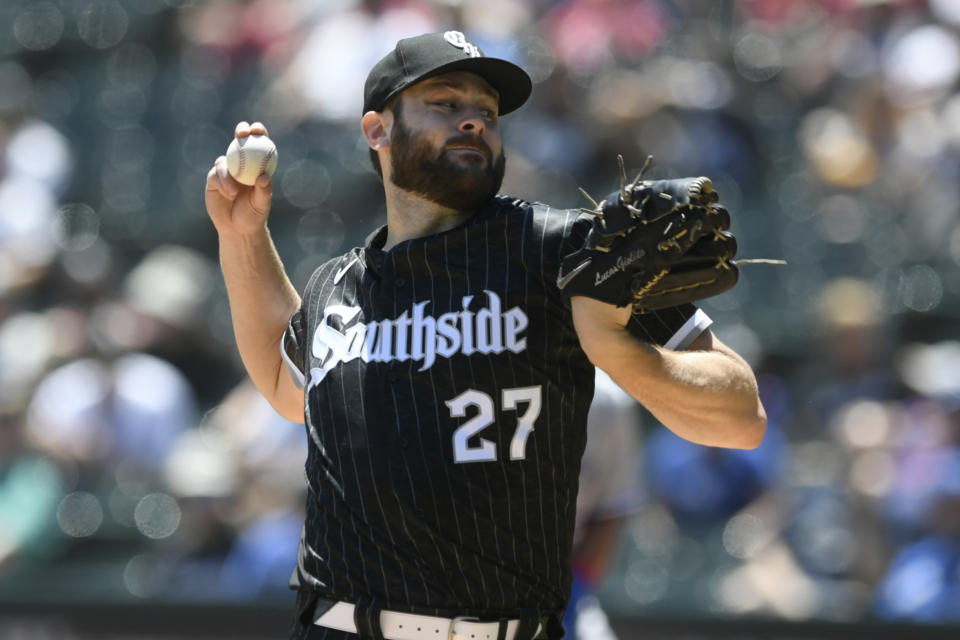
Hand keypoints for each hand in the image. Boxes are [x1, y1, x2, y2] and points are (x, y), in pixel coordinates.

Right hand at [205, 121, 273, 236]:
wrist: (237, 229)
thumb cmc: (254, 216)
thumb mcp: (262, 204)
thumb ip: (264, 190)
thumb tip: (264, 176)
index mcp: (256, 165)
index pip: (259, 143)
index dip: (258, 132)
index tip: (257, 130)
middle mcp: (241, 164)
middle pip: (239, 141)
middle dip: (241, 130)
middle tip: (242, 134)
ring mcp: (226, 171)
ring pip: (224, 161)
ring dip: (228, 175)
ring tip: (234, 193)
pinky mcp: (213, 179)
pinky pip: (215, 175)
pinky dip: (221, 183)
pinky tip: (228, 194)